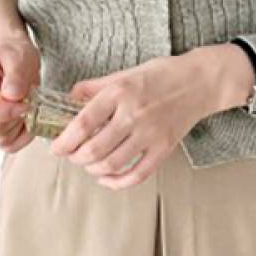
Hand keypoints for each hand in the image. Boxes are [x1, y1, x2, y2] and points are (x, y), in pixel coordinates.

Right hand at [0, 36, 41, 153]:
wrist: (14, 62)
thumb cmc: (13, 56)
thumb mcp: (18, 56)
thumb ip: (16, 74)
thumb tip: (12, 95)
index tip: (23, 104)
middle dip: (17, 116)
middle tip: (28, 98)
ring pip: (2, 138)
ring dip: (22, 123)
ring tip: (25, 103)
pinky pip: (10, 145)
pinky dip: (24, 134)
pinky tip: (26, 115)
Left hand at [49, 44, 254, 188]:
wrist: (200, 81)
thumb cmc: (162, 74)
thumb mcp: (124, 73)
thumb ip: (95, 88)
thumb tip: (69, 99)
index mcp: (120, 93)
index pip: (83, 124)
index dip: (64, 141)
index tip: (55, 149)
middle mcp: (134, 115)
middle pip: (94, 149)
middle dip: (76, 158)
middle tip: (71, 156)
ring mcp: (150, 134)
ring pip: (113, 164)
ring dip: (93, 170)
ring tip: (89, 164)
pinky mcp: (164, 148)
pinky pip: (137, 174)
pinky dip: (117, 182)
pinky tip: (107, 179)